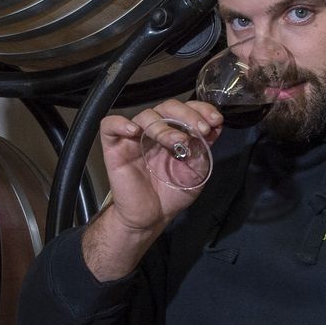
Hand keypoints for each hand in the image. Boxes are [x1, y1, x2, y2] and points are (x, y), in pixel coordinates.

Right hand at [100, 98, 222, 231]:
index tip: (214, 120)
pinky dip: (120, 123)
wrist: (151, 218)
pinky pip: (109, 126)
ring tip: (177, 142)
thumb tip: (216, 125)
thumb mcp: (197, 170)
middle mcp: (154, 132)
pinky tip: (134, 131)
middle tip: (200, 130)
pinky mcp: (114, 149)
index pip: (185, 109)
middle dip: (187, 115)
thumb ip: (204, 147)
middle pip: (167, 107)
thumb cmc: (171, 194)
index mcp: (173, 134)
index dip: (200, 109)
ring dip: (164, 126)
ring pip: (145, 116)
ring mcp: (133, 139)